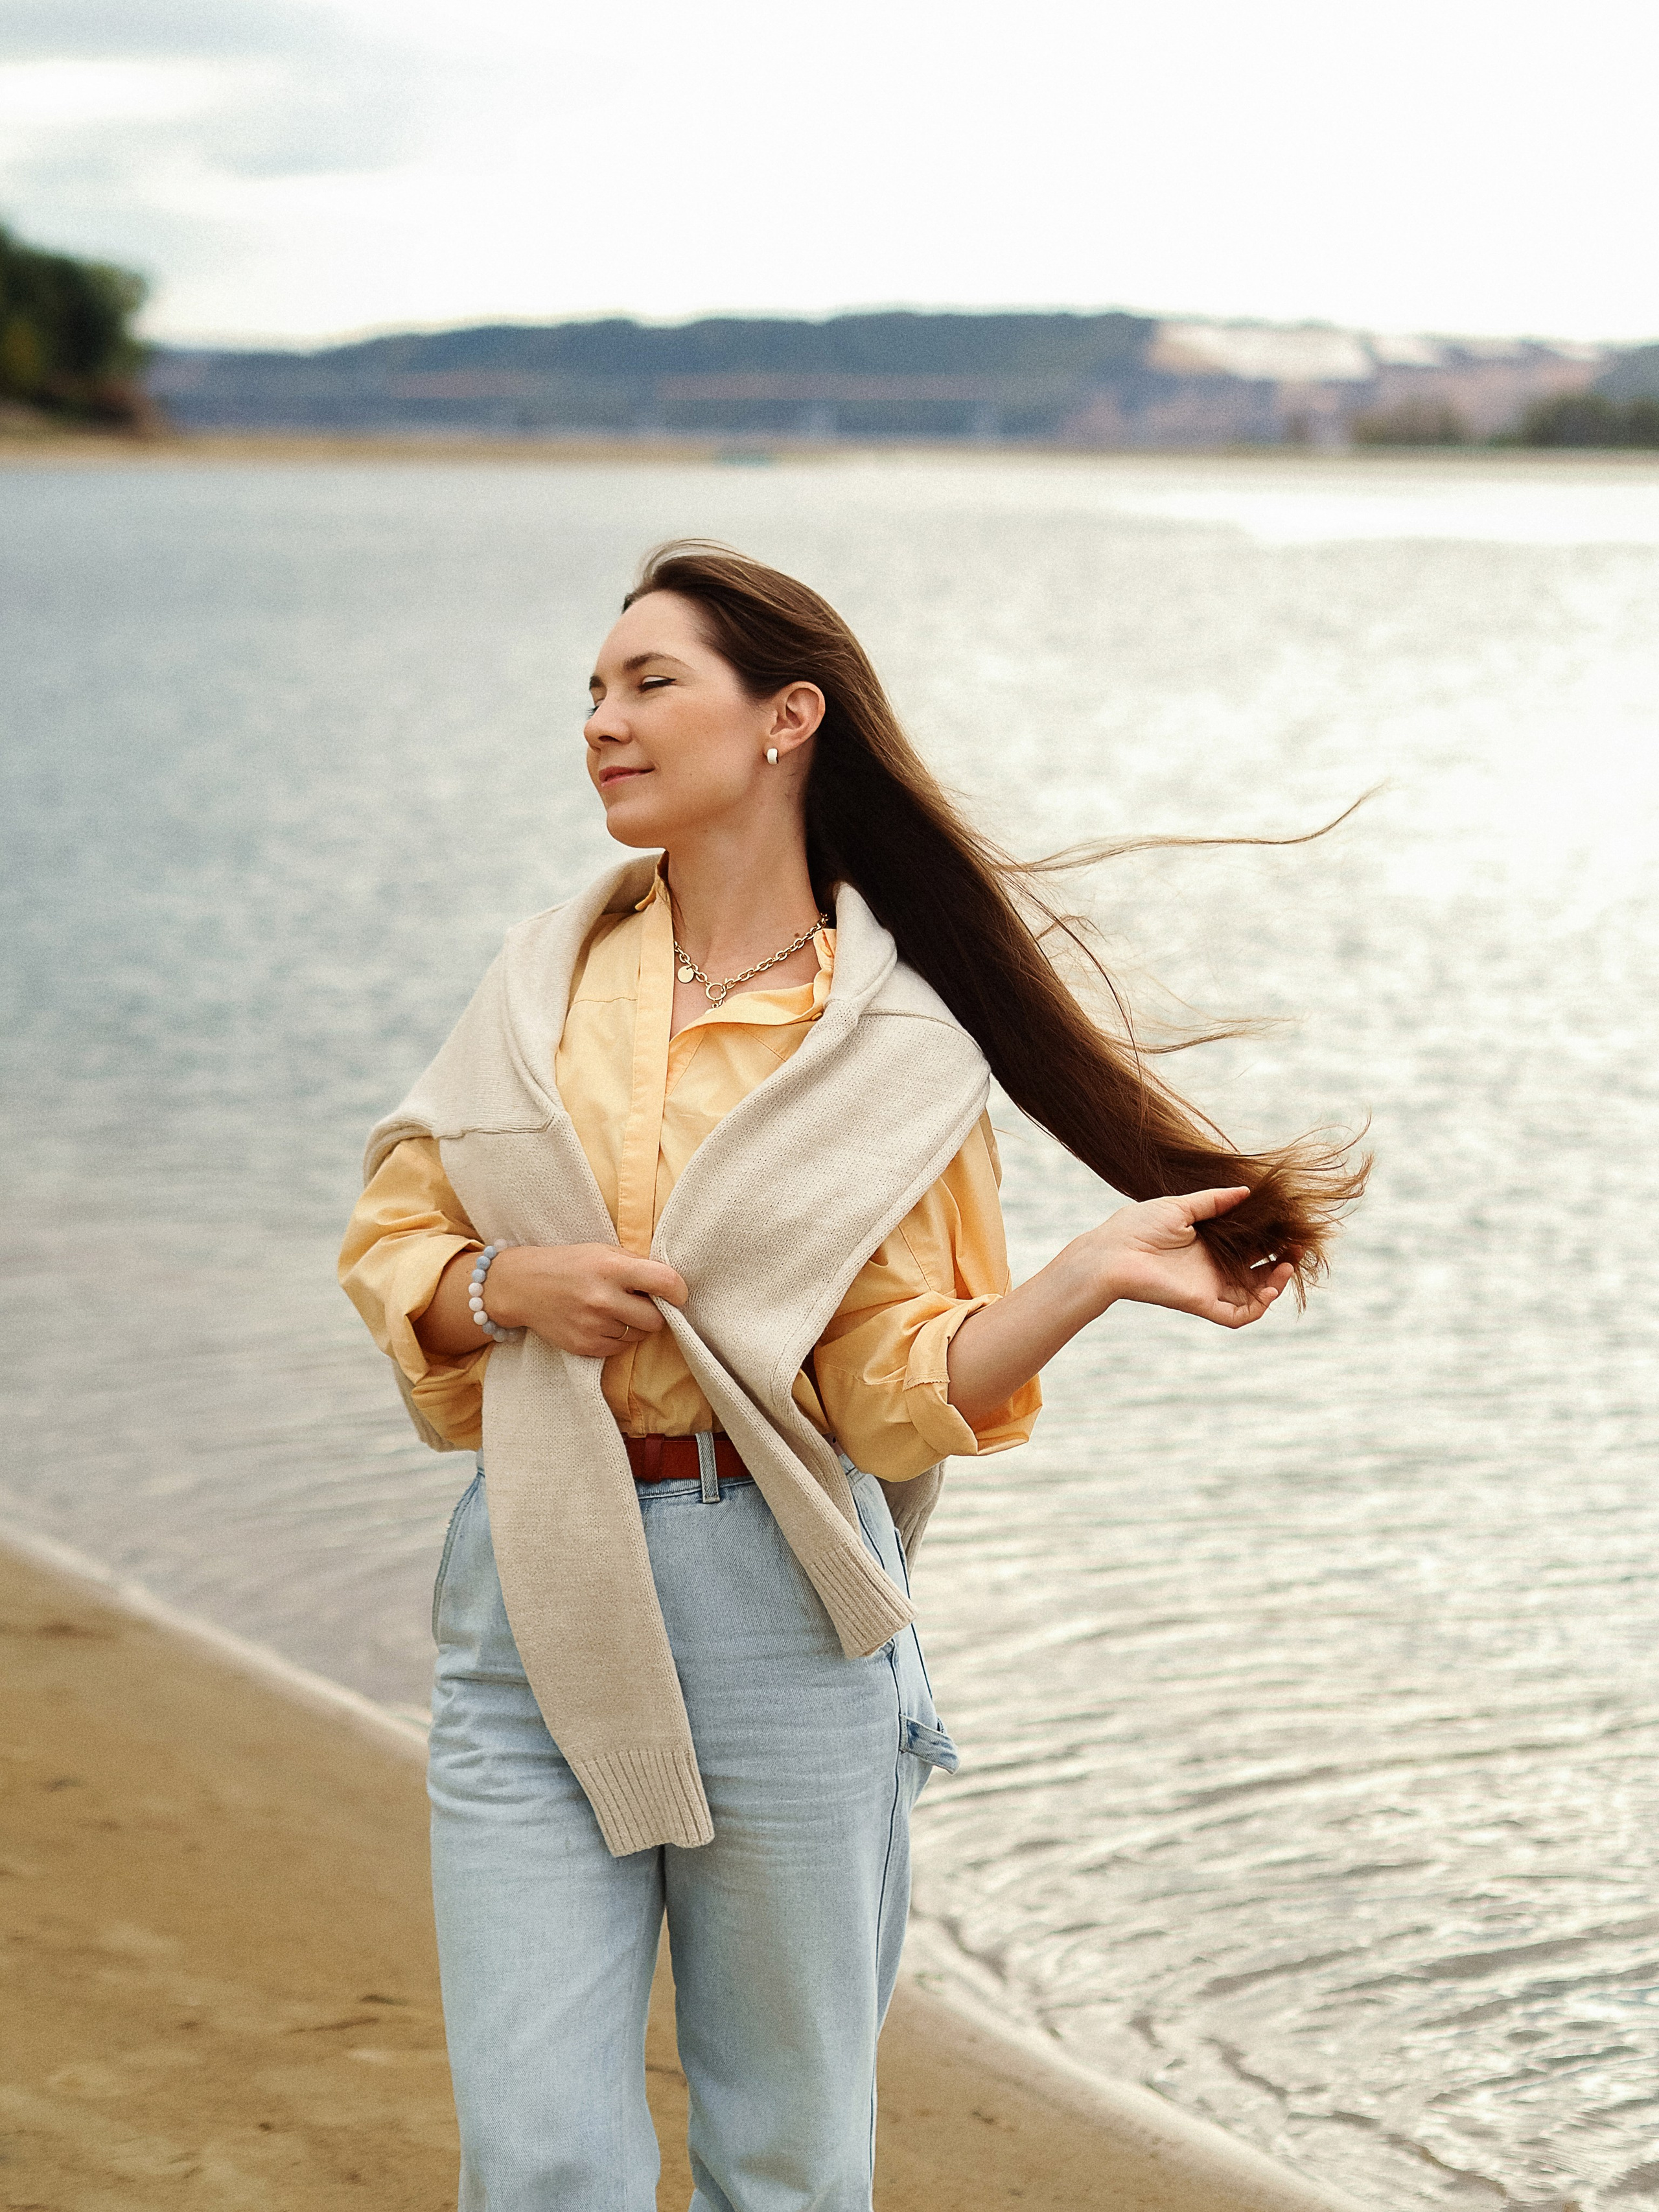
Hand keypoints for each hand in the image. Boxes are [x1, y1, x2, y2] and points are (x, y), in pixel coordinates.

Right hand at [484, 1244, 688, 1357]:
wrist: (522, 1286)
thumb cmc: (569, 1264)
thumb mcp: (603, 1251)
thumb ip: (637, 1265)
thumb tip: (671, 1286)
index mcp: (611, 1268)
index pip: (665, 1283)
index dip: (679, 1291)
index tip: (676, 1293)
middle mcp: (603, 1299)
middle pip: (656, 1319)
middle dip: (655, 1313)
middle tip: (641, 1303)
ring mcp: (592, 1326)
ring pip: (638, 1336)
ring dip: (634, 1326)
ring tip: (614, 1310)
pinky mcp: (584, 1346)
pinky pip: (619, 1349)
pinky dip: (617, 1338)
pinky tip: (601, 1322)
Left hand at [1080, 1186, 1293, 1328]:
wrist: (1112, 1251)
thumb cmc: (1137, 1226)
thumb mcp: (1180, 1206)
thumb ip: (1213, 1201)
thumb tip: (1246, 1190)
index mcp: (1208, 1246)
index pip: (1249, 1245)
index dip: (1272, 1239)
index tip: (1290, 1225)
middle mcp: (1212, 1269)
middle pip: (1257, 1272)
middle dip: (1281, 1261)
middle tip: (1297, 1247)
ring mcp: (1209, 1288)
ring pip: (1253, 1296)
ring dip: (1275, 1284)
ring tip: (1286, 1265)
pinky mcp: (1202, 1303)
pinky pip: (1237, 1316)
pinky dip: (1257, 1307)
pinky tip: (1269, 1288)